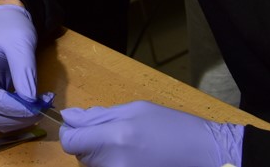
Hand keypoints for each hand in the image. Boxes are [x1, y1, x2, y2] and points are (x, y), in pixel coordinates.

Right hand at [0, 3, 50, 131]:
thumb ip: (24, 71)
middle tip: (39, 111)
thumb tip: (31, 103)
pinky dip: (11, 113)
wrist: (3, 17)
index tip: (30, 108)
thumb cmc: (10, 24)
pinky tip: (28, 107)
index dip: (5, 106)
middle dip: (12, 115)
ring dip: (13, 118)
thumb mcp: (21, 41)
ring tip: (37, 108)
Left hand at [59, 100, 243, 166]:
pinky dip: (110, 165)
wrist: (200, 154)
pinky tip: (130, 159)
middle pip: (80, 155)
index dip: (70, 133)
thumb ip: (100, 115)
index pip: (71, 142)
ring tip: (125, 146)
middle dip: (89, 143)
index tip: (77, 127)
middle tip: (114, 133)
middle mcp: (113, 163)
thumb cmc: (170, 126)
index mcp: (116, 136)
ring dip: (99, 155)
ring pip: (92, 166)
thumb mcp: (136, 109)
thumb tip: (69, 117)